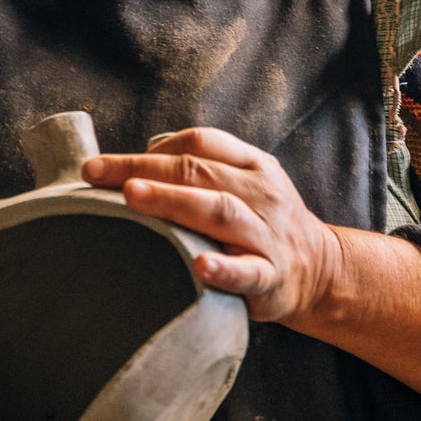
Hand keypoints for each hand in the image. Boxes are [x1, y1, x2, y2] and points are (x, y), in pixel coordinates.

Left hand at [82, 127, 343, 323]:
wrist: (322, 270)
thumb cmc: (263, 223)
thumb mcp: (245, 183)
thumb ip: (202, 167)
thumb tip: (138, 160)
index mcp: (252, 165)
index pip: (199, 143)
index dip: (150, 148)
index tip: (101, 166)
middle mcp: (261, 194)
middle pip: (200, 171)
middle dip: (145, 169)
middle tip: (98, 174)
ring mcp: (267, 235)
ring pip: (220, 211)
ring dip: (173, 201)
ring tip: (133, 197)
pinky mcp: (271, 278)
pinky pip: (248, 271)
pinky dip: (223, 268)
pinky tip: (198, 265)